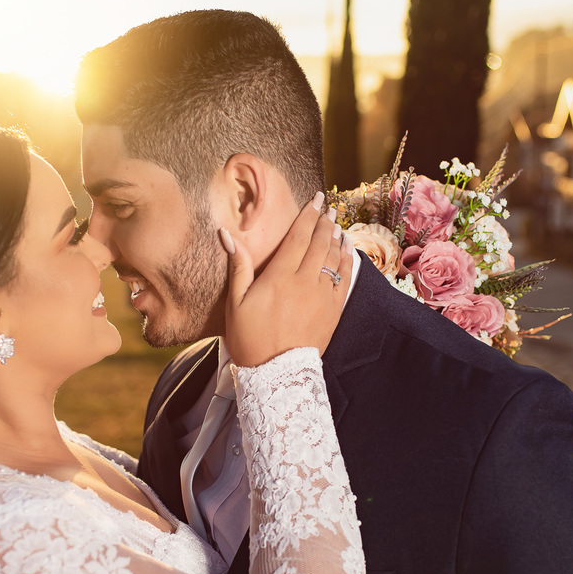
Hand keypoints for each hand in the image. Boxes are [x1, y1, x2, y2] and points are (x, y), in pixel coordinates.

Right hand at [221, 191, 352, 367]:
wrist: (276, 374)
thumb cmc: (250, 338)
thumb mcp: (236, 302)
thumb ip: (238, 266)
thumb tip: (226, 235)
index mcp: (280, 276)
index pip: (298, 237)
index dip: (307, 215)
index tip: (314, 199)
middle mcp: (305, 281)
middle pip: (318, 242)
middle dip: (323, 221)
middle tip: (326, 207)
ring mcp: (322, 295)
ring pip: (333, 258)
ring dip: (335, 237)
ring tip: (335, 223)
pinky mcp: (333, 310)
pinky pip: (344, 277)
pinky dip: (346, 260)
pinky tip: (345, 249)